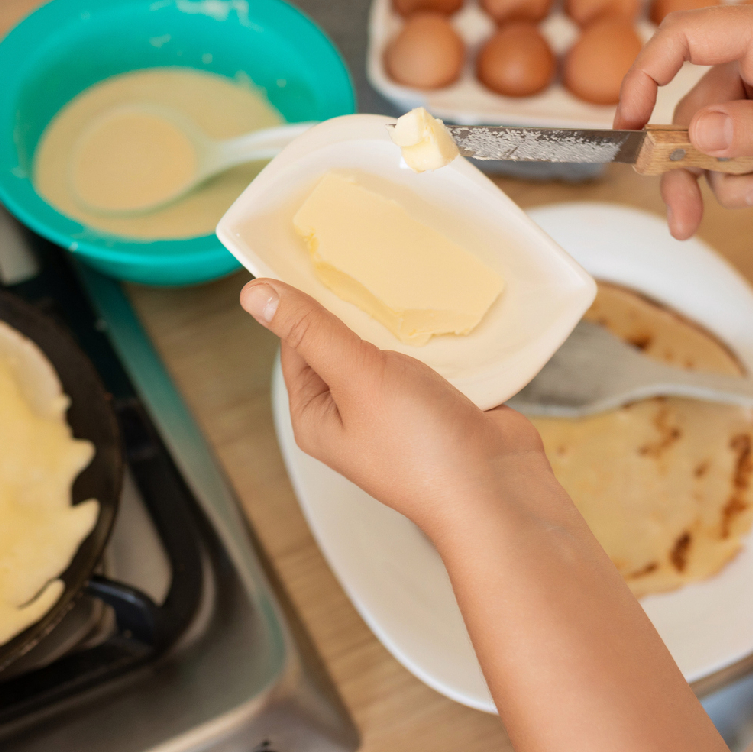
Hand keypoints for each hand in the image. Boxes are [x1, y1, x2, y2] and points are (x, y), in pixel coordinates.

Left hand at [238, 278, 552, 539]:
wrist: (497, 491)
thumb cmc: (422, 450)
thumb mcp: (357, 378)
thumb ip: (311, 331)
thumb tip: (255, 295)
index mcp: (317, 415)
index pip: (297, 343)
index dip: (308, 302)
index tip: (325, 259)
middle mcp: (352, 414)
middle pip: (343, 341)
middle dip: (359, 306)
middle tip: (371, 261)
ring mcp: (397, 410)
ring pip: (389, 347)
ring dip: (400, 320)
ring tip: (410, 284)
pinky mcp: (438, 403)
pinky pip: (428, 358)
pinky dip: (435, 337)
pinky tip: (444, 315)